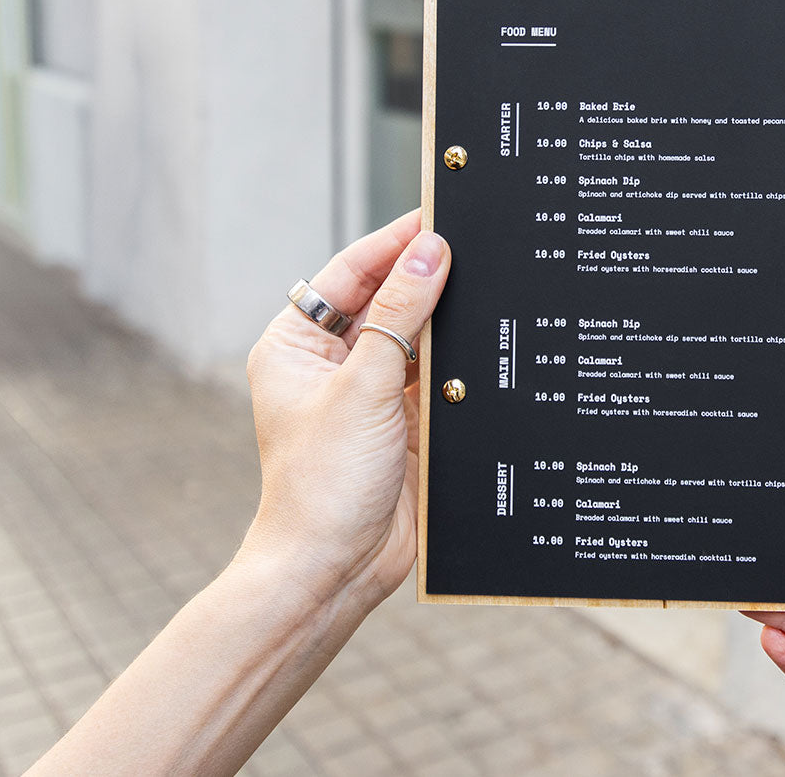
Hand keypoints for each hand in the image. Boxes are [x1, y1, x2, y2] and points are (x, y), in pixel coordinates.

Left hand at [242, 210, 449, 604]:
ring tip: (489, 286)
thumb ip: (401, 316)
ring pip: (418, 338)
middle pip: (388, 300)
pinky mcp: (406, 424)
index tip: (438, 214)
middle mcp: (331, 365)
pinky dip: (460, 363)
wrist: (335, 570)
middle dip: (428, 276)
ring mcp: (371, 395)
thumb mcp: (364, 387)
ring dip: (448, 321)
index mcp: (296, 346)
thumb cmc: (321, 486)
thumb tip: (429, 251)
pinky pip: (439, 377)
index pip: (350, 273)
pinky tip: (487, 343)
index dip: (394, 241)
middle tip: (476, 242)